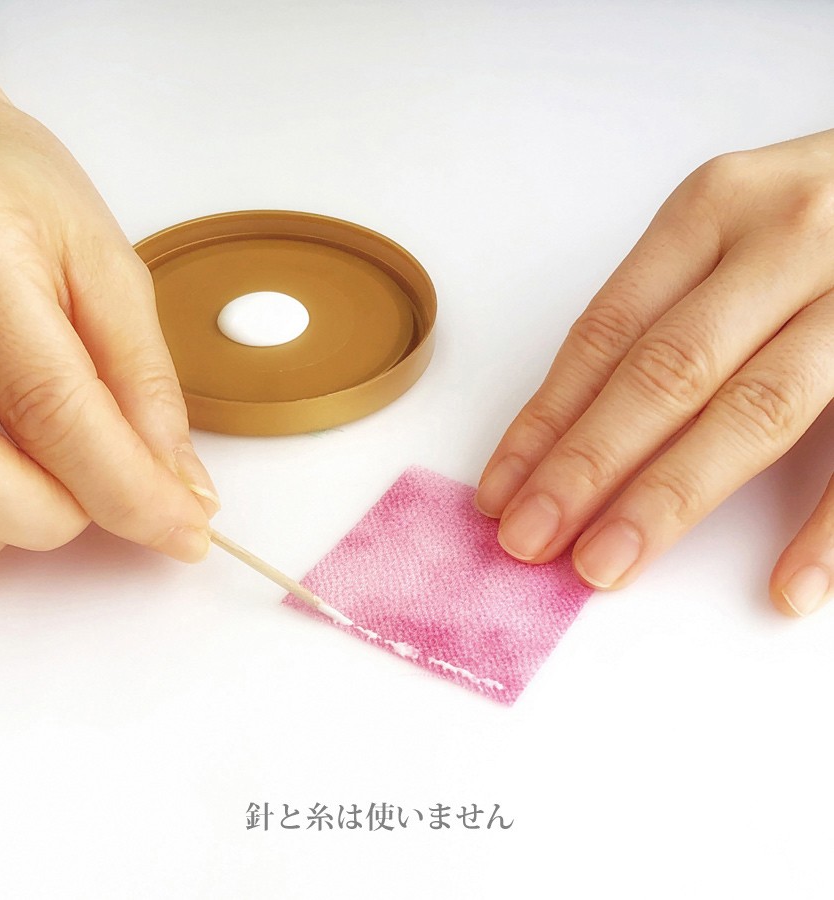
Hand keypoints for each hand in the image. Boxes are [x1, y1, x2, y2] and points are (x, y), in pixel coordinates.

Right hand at [0, 76, 217, 571]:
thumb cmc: (10, 193)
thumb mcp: (102, 264)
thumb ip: (141, 378)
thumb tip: (179, 485)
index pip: (51, 406)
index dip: (128, 487)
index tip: (184, 529)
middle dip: (65, 513)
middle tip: (111, 487)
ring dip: (9, 524)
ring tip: (49, 464)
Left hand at [476, 129, 833, 616]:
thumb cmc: (814, 217)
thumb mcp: (730, 230)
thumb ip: (664, 312)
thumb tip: (565, 431)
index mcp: (714, 209)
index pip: (606, 333)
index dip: (546, 420)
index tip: (501, 493)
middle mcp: (784, 240)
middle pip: (665, 371)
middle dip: (587, 465)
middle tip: (530, 540)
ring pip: (756, 409)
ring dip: (671, 497)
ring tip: (608, 564)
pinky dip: (831, 526)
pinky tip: (787, 586)